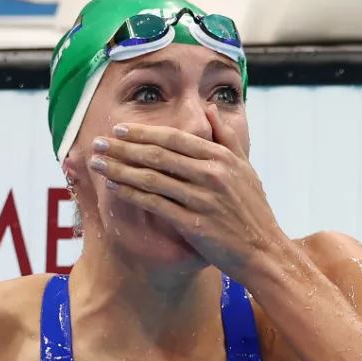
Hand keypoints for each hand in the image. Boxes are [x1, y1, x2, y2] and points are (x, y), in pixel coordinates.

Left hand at [88, 107, 292, 276]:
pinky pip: (154, 204)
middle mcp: (211, 174)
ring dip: (119, 168)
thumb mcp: (246, 168)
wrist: (263, 251)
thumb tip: (209, 109)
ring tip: (97, 163)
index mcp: (221, 157)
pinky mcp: (193, 223)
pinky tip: (113, 187)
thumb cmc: (253, 210)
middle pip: (157, 155)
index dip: (144, 133)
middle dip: (123, 147)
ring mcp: (202, 198)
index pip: (174, 138)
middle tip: (98, 142)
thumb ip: (226, 137)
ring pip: (151, 178)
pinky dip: (131, 193)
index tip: (119, 129)